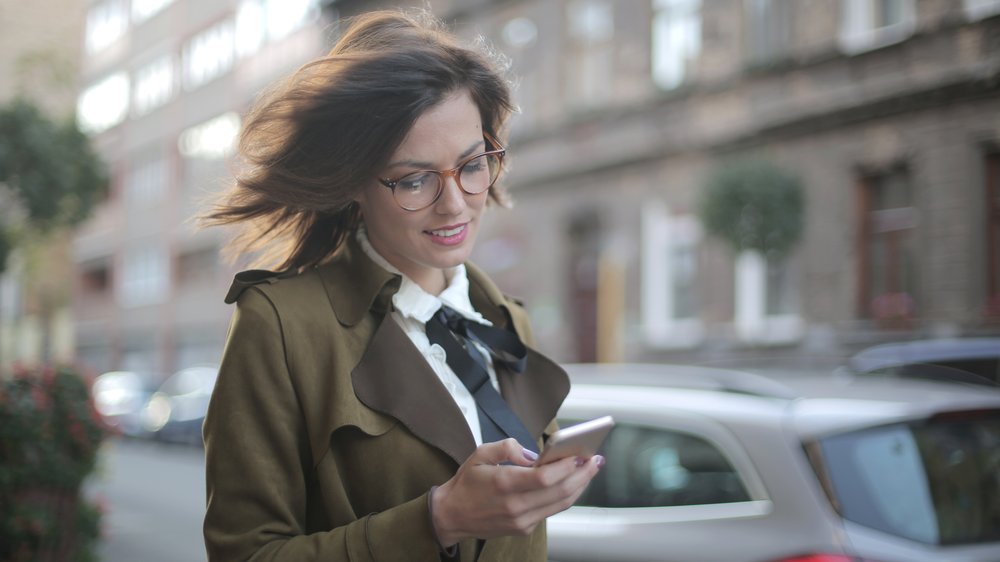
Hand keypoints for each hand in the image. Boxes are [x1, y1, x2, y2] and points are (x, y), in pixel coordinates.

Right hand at [430, 438, 603, 546]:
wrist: (452, 515)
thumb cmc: (467, 483)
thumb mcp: (480, 454)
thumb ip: (507, 447)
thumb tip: (534, 454)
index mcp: (504, 484)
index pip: (544, 477)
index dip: (566, 467)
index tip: (579, 455)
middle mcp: (515, 506)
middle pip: (559, 491)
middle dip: (582, 475)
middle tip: (595, 460)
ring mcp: (521, 520)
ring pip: (560, 503)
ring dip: (579, 486)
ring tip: (590, 471)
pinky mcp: (524, 528)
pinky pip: (551, 511)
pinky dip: (565, 496)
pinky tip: (572, 483)